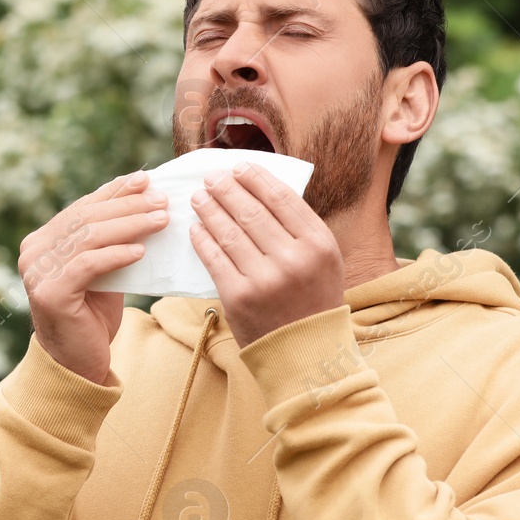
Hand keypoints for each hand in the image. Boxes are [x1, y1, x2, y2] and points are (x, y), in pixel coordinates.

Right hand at [20, 170, 169, 384]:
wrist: (75, 364)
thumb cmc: (91, 317)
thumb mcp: (102, 271)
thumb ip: (109, 241)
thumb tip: (144, 201)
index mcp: (42, 241)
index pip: (82, 208)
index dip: (114, 191)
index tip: (145, 180)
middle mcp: (33, 252)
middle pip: (86, 218)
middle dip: (128, 206)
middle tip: (161, 200)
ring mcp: (37, 272)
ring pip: (89, 237)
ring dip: (130, 226)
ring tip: (161, 220)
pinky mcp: (50, 293)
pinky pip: (89, 264)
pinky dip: (117, 254)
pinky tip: (141, 251)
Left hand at [188, 163, 344, 350]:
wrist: (304, 352)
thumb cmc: (313, 300)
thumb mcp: (324, 260)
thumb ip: (300, 227)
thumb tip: (262, 189)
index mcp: (318, 243)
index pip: (282, 198)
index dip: (256, 178)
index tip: (239, 167)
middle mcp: (294, 258)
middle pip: (251, 211)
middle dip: (226, 190)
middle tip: (211, 178)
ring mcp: (265, 278)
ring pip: (229, 231)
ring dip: (209, 209)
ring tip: (199, 198)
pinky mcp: (239, 297)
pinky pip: (214, 258)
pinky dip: (202, 239)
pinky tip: (196, 228)